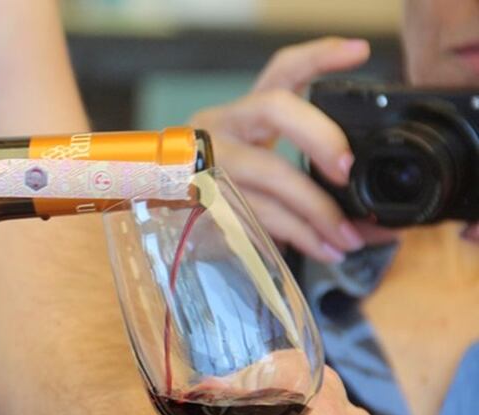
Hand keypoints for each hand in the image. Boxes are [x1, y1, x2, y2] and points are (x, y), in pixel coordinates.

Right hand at [190, 37, 398, 262]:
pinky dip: (296, 234)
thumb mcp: (258, 165)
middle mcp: (222, 126)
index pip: (282, 69)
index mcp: (244, 113)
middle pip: (275, 107)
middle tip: (346, 169)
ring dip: (315, 208)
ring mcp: (207, 161)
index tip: (360, 51)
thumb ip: (304, 176)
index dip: (320, 56)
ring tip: (348, 236)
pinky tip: (322, 247)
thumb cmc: (220, 188)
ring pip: (268, 171)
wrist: (156, 208)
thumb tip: (373, 219)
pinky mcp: (202, 198)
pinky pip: (256, 214)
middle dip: (320, 135)